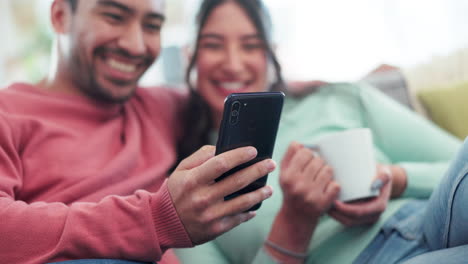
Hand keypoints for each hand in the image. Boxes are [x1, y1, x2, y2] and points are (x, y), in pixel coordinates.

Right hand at [168, 145, 274, 244]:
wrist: (162, 223)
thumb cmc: (175, 192)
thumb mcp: (181, 170)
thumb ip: (200, 157)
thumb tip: (222, 149)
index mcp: (193, 180)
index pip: (221, 163)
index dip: (239, 155)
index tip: (253, 150)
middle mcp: (203, 198)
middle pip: (238, 181)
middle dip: (258, 170)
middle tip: (271, 164)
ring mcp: (210, 215)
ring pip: (243, 202)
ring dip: (260, 193)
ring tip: (269, 187)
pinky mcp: (216, 229)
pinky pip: (238, 218)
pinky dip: (249, 211)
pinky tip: (256, 205)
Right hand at [264, 142, 338, 263]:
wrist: (296, 217)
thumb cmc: (291, 190)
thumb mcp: (284, 173)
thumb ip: (289, 156)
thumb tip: (299, 143)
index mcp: (287, 176)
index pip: (304, 152)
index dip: (308, 155)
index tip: (306, 162)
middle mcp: (298, 185)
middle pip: (318, 160)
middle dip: (318, 164)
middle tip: (314, 173)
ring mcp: (311, 195)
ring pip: (328, 170)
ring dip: (327, 173)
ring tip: (320, 180)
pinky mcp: (323, 203)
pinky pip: (335, 185)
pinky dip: (333, 186)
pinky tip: (326, 190)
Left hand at [328, 164, 391, 226]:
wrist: (381, 178)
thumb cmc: (380, 173)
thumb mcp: (385, 172)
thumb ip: (383, 176)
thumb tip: (374, 184)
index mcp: (379, 206)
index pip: (360, 212)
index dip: (346, 210)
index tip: (334, 201)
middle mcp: (373, 215)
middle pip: (351, 219)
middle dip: (336, 213)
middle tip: (323, 203)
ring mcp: (365, 217)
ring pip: (347, 221)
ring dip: (334, 215)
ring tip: (323, 204)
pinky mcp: (358, 216)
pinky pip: (346, 219)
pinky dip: (336, 215)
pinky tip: (326, 207)